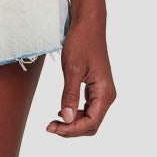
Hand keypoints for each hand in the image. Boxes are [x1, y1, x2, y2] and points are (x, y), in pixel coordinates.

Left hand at [47, 17, 115, 136]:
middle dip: (71, 129)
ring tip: (53, 121)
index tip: (52, 128)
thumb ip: (70, 95)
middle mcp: (107, 95)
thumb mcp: (72, 70)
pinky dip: (75, 115)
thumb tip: (67, 118)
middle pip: (91, 125)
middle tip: (50, 126)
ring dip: (72, 123)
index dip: (72, 129)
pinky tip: (62, 112)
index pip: (91, 122)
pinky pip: (88, 109)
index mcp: (105, 92)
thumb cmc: (81, 43)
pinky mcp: (96, 89)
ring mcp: (102, 93)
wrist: (88, 26)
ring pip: (89, 119)